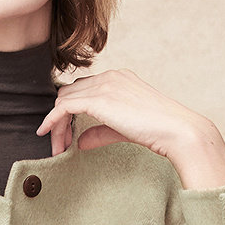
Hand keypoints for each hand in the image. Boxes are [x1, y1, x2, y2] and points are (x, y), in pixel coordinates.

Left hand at [37, 68, 224, 188]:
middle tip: (57, 144)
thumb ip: (101, 131)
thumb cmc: (158, 130)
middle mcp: (109, 77)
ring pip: (64, 100)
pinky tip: (47, 134)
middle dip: (59, 119)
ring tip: (55, 147)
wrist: (177, 130)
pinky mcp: (99, 99)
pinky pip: (64, 107)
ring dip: (55, 124)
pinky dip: (52, 120)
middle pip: (69, 93)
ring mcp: (104, 85)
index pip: (82, 90)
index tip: (65, 135)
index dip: (69, 112)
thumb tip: (80, 142)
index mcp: (118, 78)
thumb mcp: (124, 129)